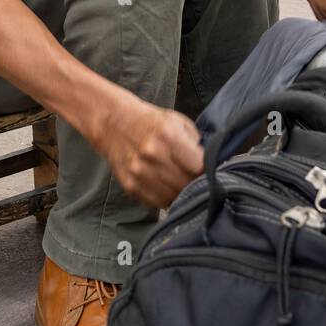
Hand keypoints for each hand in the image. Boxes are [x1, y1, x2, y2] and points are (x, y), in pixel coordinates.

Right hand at [96, 93, 202, 209]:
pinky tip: (167, 187)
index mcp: (168, 136)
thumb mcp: (177, 122)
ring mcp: (139, 172)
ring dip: (181, 193)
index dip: (208, 171)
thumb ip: (195, 143)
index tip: (209, 170)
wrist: (113, 124)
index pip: (199, 167)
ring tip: (181, 183)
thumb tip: (211, 165)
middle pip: (186, 184)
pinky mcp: (130, 186)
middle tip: (197, 179)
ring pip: (173, 197)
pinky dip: (166, 199)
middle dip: (196, 183)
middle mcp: (152, 155)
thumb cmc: (151, 122)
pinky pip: (157, 203)